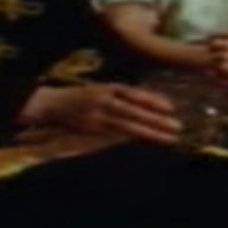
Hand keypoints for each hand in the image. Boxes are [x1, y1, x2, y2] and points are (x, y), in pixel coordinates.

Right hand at [22, 84, 180, 144]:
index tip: (171, 107)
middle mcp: (103, 99)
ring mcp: (97, 115)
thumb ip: (118, 96)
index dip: (153, 100)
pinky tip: (146, 140)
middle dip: (157, 118)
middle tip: (177, 126)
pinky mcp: (91, 128)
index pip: (134, 93)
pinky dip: (132, 137)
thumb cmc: (78, 97)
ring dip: (151, 131)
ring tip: (170, 137)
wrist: (50, 104)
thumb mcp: (98, 89)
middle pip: (134, 110)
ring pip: (128, 124)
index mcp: (106, 87)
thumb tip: (146, 103)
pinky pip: (116, 133)